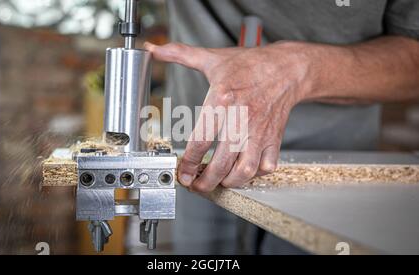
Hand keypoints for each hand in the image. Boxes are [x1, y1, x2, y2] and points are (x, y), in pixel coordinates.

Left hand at [145, 41, 318, 191]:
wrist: (286, 68)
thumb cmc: (249, 64)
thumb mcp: (212, 57)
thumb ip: (179, 54)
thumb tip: (152, 49)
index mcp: (222, 100)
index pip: (200, 140)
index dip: (188, 162)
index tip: (181, 173)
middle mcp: (241, 119)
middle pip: (221, 163)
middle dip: (206, 182)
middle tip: (197, 185)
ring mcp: (260, 132)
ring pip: (246, 170)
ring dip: (230, 182)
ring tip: (219, 182)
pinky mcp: (274, 138)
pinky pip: (267, 166)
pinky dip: (255, 175)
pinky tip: (244, 171)